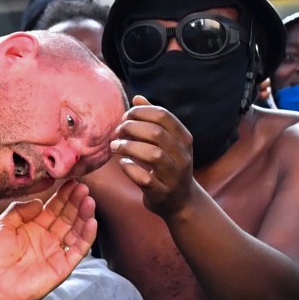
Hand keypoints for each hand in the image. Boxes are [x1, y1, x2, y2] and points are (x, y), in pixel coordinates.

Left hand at [0, 180, 95, 299]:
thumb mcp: (0, 225)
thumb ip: (18, 210)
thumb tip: (39, 201)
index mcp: (32, 227)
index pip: (52, 208)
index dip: (62, 195)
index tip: (70, 181)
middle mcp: (46, 238)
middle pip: (66, 216)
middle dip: (75, 201)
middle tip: (83, 187)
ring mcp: (56, 251)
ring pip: (75, 230)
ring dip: (84, 215)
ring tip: (89, 200)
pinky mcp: (63, 266)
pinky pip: (78, 249)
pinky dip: (87, 236)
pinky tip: (91, 221)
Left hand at [110, 95, 193, 216]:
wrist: (180, 202)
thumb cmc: (168, 166)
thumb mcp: (167, 142)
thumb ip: (153, 120)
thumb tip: (137, 97)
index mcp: (184, 138)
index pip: (163, 115)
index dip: (140, 112)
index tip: (125, 117)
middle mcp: (183, 155)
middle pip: (156, 133)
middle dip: (132, 128)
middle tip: (117, 131)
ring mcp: (174, 175)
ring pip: (153, 154)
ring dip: (128, 147)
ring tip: (114, 146)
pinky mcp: (162, 192)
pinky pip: (144, 179)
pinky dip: (130, 169)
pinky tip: (122, 163)